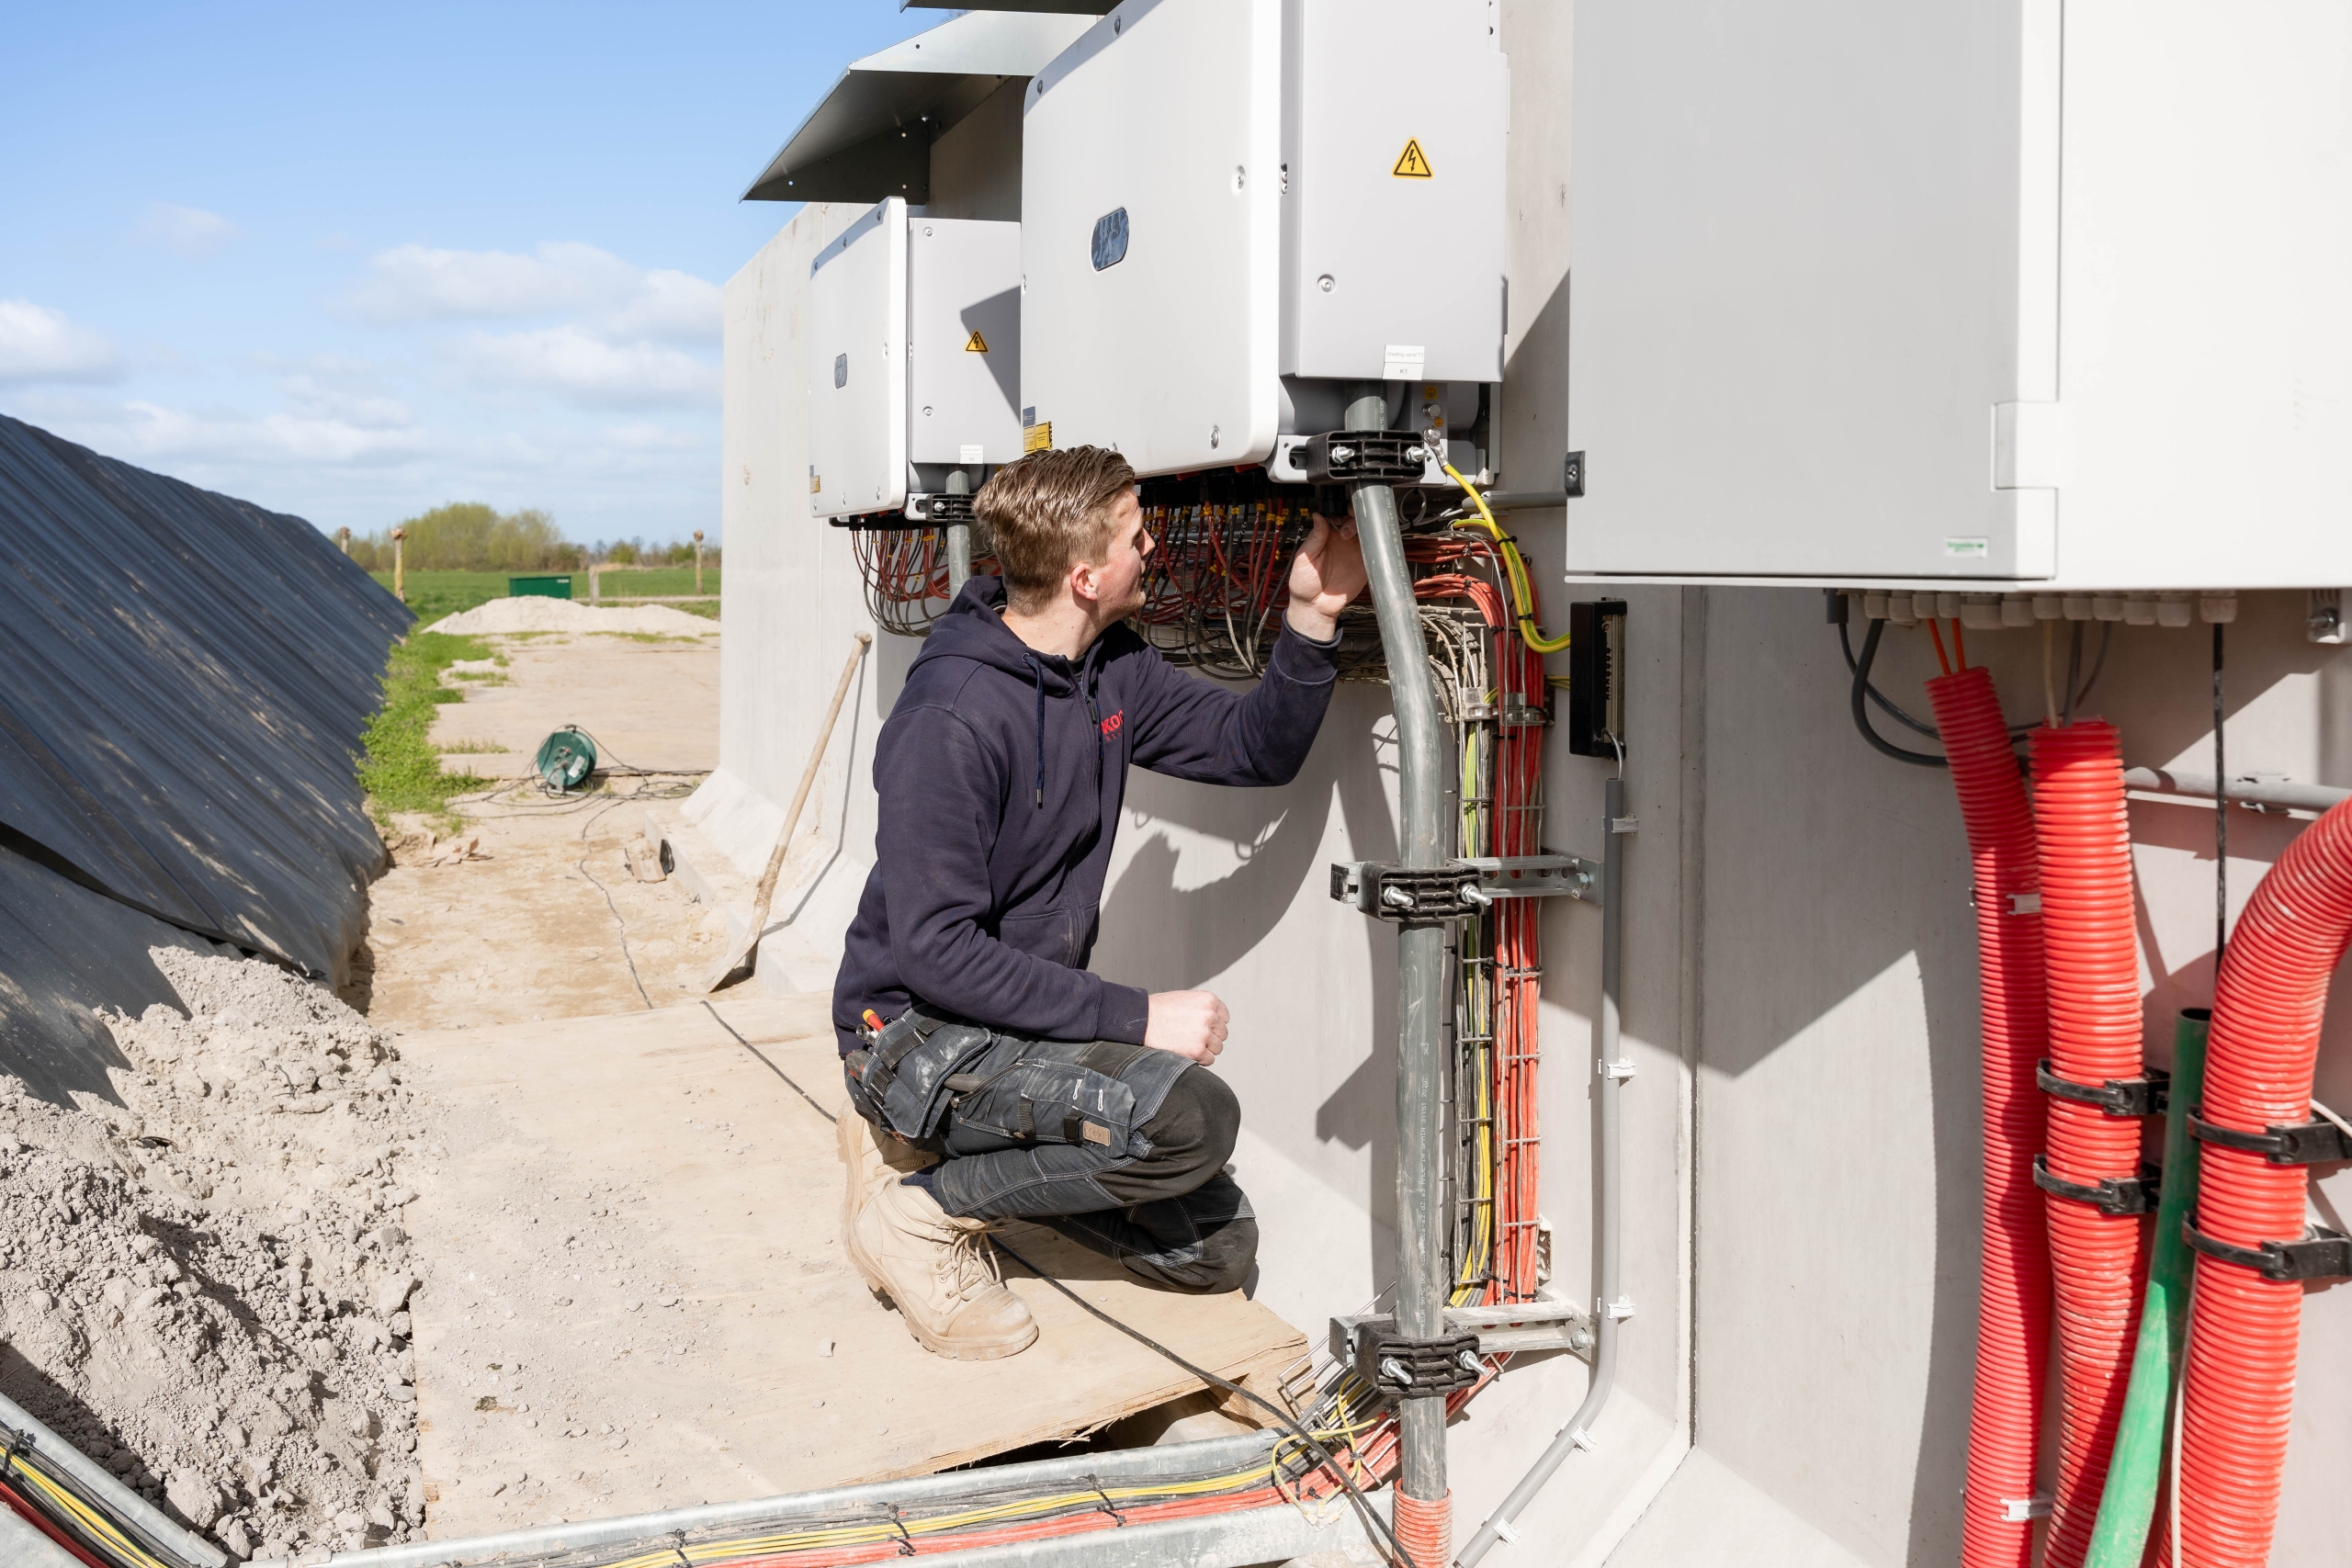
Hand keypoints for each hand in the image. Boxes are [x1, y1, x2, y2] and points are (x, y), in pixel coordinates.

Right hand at [1144, 990, 1228, 1064]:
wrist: (1141, 1021)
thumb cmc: (1158, 1009)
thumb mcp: (1184, 999)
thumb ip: (1201, 1008)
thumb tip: (1213, 1021)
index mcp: (1208, 1000)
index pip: (1224, 1017)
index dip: (1214, 1024)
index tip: (1205, 1028)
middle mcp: (1209, 1015)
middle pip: (1222, 1033)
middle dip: (1211, 1037)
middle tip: (1193, 1038)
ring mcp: (1204, 1034)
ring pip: (1217, 1047)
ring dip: (1206, 1049)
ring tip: (1189, 1045)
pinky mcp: (1197, 1050)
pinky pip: (1209, 1060)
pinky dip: (1200, 1059)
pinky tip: (1187, 1052)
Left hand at [1284, 512, 1366, 640]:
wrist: (1316, 607)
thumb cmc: (1304, 584)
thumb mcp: (1304, 559)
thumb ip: (1315, 537)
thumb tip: (1318, 516)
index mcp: (1326, 536)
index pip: (1337, 515)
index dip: (1340, 511)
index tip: (1338, 515)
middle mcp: (1342, 540)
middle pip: (1354, 519)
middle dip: (1352, 517)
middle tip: (1345, 531)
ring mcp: (1354, 550)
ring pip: (1365, 530)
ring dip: (1362, 527)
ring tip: (1351, 537)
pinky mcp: (1364, 563)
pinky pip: (1373, 548)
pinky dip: (1374, 542)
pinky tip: (1367, 542)